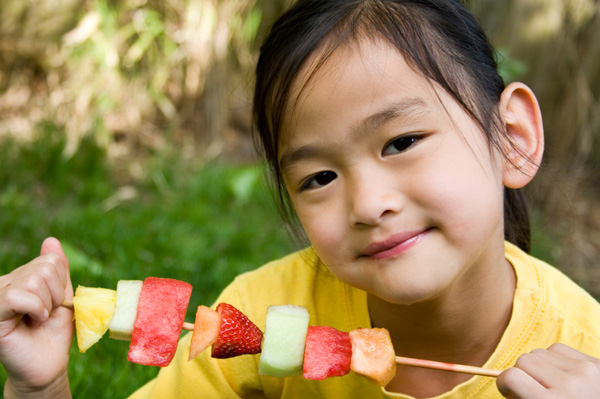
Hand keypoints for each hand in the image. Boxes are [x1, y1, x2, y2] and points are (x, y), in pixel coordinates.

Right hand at [0, 237, 72, 397]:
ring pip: (33, 281)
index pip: (51, 260)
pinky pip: (18, 296)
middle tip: (46, 314)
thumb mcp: (61, 296)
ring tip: (38, 319)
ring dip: (47, 304)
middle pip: (45, 268)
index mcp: (21, 277)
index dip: (62, 284)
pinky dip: (36, 308)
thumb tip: (50, 241)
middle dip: (56, 294)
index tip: (55, 304)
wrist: (48, 365)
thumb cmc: (54, 333)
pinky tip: (34, 321)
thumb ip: (58, 270)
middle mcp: (5, 283)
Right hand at [497, 343, 599, 397]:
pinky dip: (557, 361)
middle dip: (522, 374)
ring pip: (540, 352)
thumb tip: (498, 378)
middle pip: (524, 360)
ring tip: (551, 384)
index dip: (503, 383)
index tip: (508, 391)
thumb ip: (520, 398)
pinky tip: (565, 377)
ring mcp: (586, 371)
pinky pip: (560, 349)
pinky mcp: (596, 363)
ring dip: (540, 366)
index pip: (511, 376)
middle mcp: (570, 385)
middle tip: (531, 390)